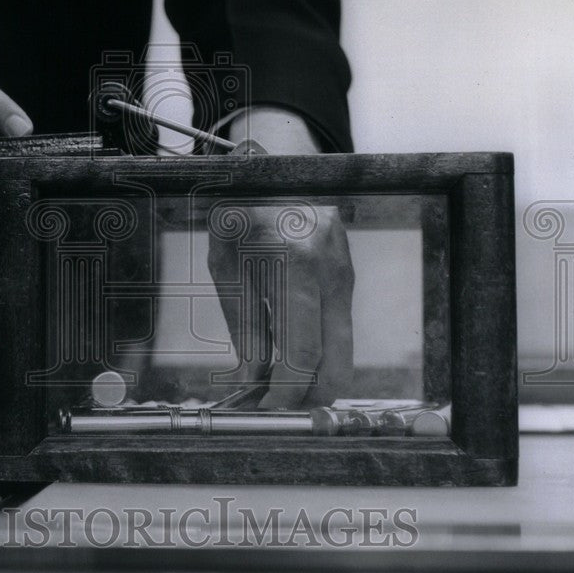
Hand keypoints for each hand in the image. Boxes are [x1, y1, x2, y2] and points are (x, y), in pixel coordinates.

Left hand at [207, 107, 353, 408]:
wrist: (272, 162)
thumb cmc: (238, 212)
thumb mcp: (226, 269)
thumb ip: (246, 329)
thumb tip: (254, 385)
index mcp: (293, 263)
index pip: (301, 354)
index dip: (286, 393)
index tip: (266, 410)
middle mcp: (329, 267)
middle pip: (336, 362)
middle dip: (309, 398)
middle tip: (279, 410)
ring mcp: (345, 268)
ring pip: (344, 348)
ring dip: (317, 376)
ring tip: (280, 387)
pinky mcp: (348, 270)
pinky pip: (338, 324)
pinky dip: (320, 348)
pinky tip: (293, 354)